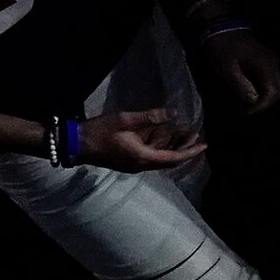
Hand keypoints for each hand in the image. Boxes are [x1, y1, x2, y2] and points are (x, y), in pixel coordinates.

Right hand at [78, 106, 207, 170]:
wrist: (74, 144)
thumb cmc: (98, 131)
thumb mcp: (124, 120)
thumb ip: (150, 117)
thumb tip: (172, 113)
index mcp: (142, 158)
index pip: (174, 158)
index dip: (191, 151)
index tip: (205, 145)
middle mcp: (141, 165)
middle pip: (169, 160)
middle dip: (184, 149)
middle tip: (197, 135)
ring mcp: (133, 165)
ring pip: (160, 159)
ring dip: (173, 147)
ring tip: (185, 133)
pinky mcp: (127, 162)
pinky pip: (150, 157)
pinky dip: (160, 147)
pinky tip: (164, 136)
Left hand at [203, 27, 279, 112]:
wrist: (220, 25)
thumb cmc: (222, 45)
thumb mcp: (227, 67)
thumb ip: (240, 84)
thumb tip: (252, 100)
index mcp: (266, 64)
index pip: (273, 91)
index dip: (263, 105)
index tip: (248, 111)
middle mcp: (272, 63)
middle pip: (277, 90)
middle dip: (263, 102)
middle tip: (247, 110)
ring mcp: (269, 61)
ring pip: (273, 85)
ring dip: (261, 97)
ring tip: (245, 103)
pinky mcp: (264, 61)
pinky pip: (266, 79)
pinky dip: (259, 89)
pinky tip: (245, 92)